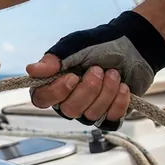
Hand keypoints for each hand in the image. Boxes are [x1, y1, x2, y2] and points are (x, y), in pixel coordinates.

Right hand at [26, 10, 164, 129]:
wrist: (133, 47)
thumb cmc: (100, 44)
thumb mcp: (74, 47)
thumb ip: (54, 59)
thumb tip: (31, 70)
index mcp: (54, 83)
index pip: (42, 99)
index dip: (57, 92)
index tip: (72, 76)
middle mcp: (68, 100)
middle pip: (69, 110)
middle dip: (88, 89)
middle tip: (98, 70)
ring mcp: (89, 110)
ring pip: (91, 115)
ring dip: (106, 91)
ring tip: (113, 73)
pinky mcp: (110, 115)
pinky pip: (111, 120)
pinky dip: (119, 102)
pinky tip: (123, 87)